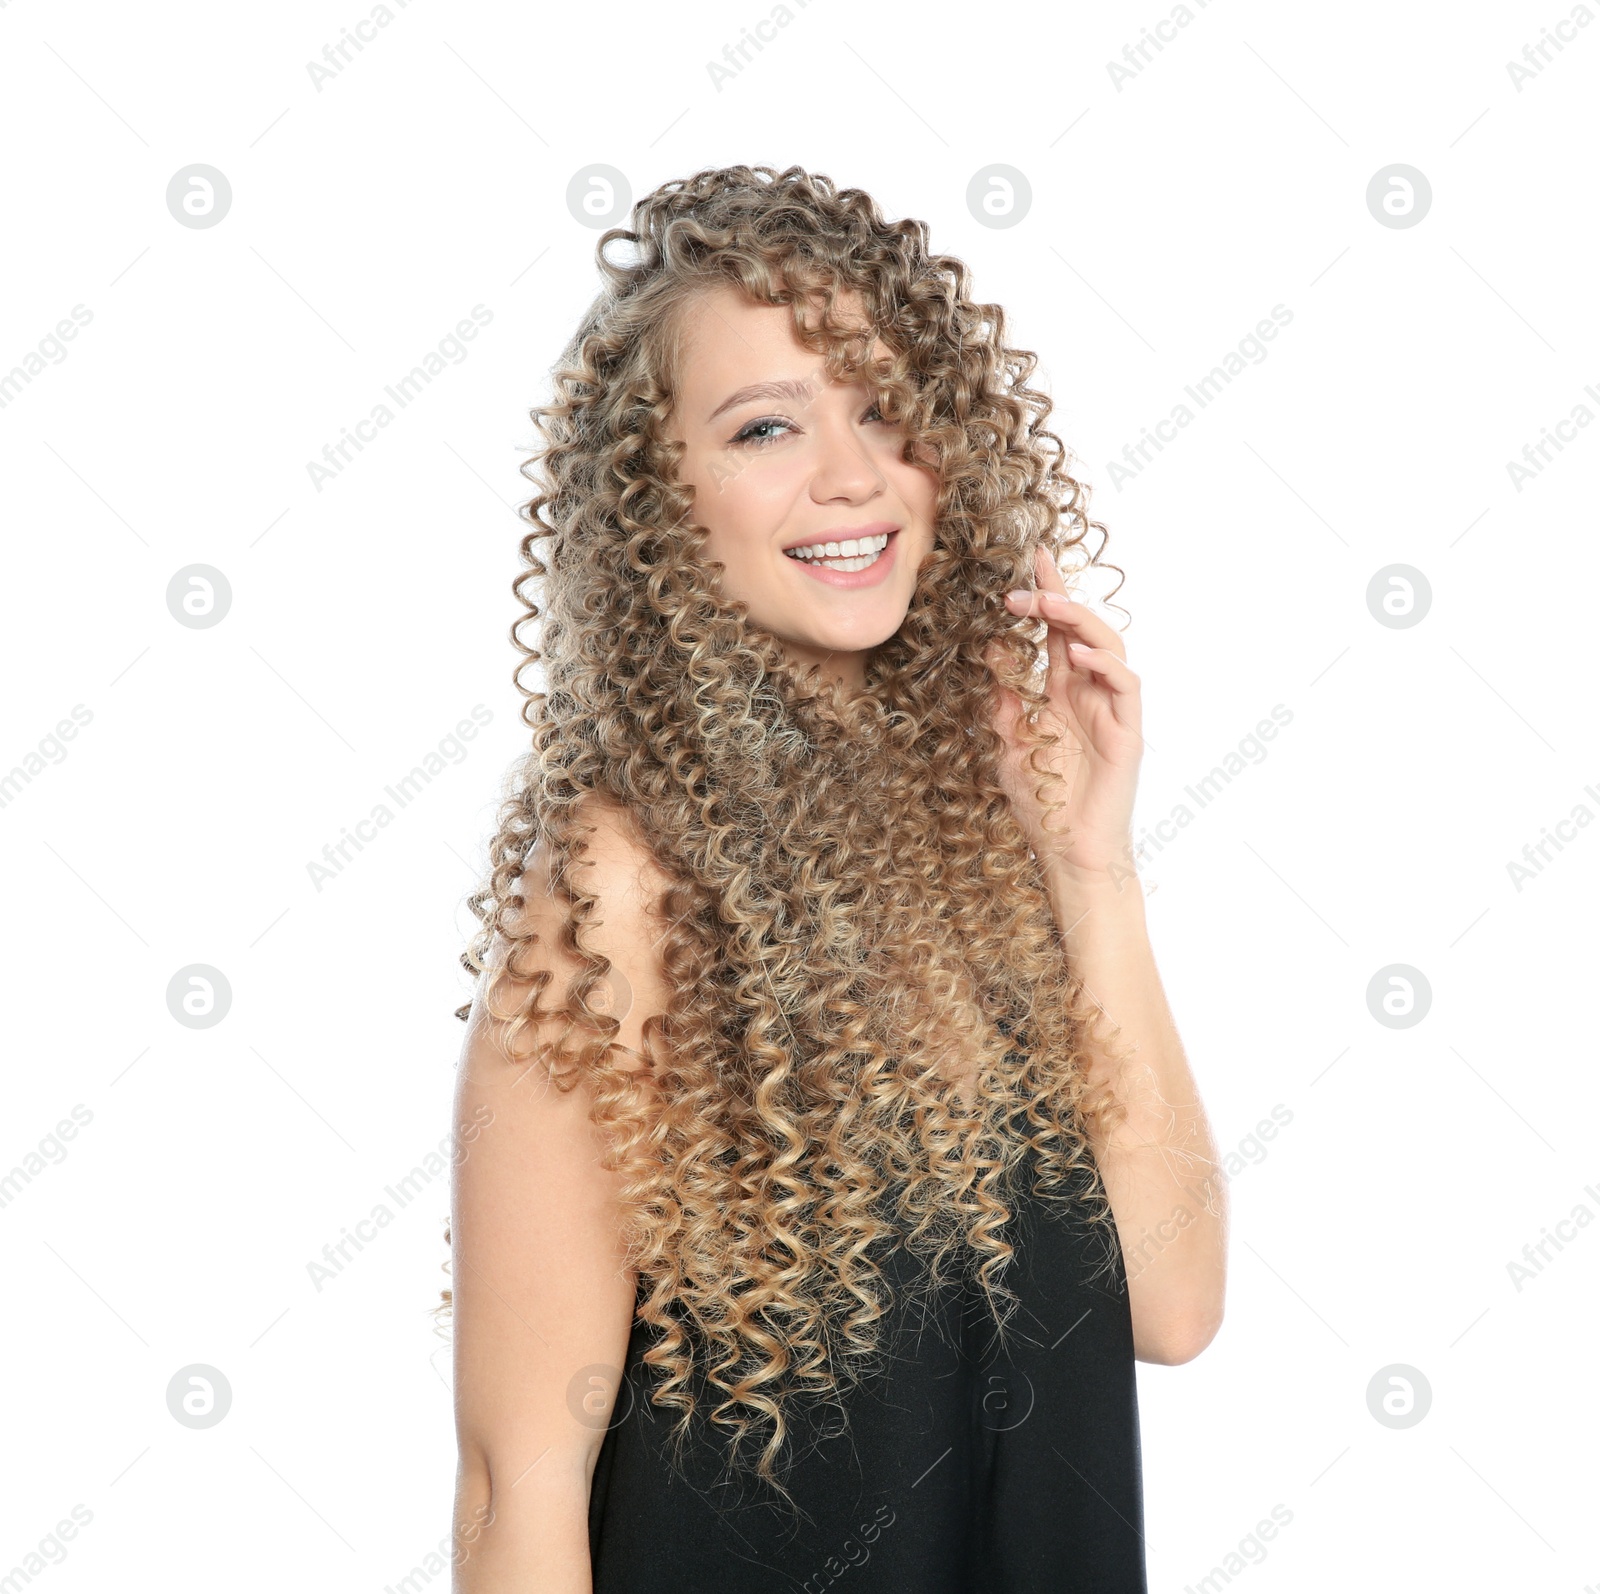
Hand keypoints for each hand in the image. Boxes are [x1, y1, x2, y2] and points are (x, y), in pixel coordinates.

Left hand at [982, 546, 1144, 882]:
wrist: (1068, 851)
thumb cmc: (1042, 802)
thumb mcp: (1006, 744)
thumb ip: (1002, 700)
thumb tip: (989, 651)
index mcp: (1061, 693)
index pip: (1056, 632)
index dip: (1048, 594)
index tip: (1032, 559)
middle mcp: (1090, 694)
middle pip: (1083, 630)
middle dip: (1058, 600)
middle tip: (1027, 585)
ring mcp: (1112, 711)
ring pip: (1110, 648)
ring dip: (1079, 622)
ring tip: (1049, 606)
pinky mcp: (1127, 733)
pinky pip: (1126, 687)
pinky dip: (1105, 664)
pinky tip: (1076, 654)